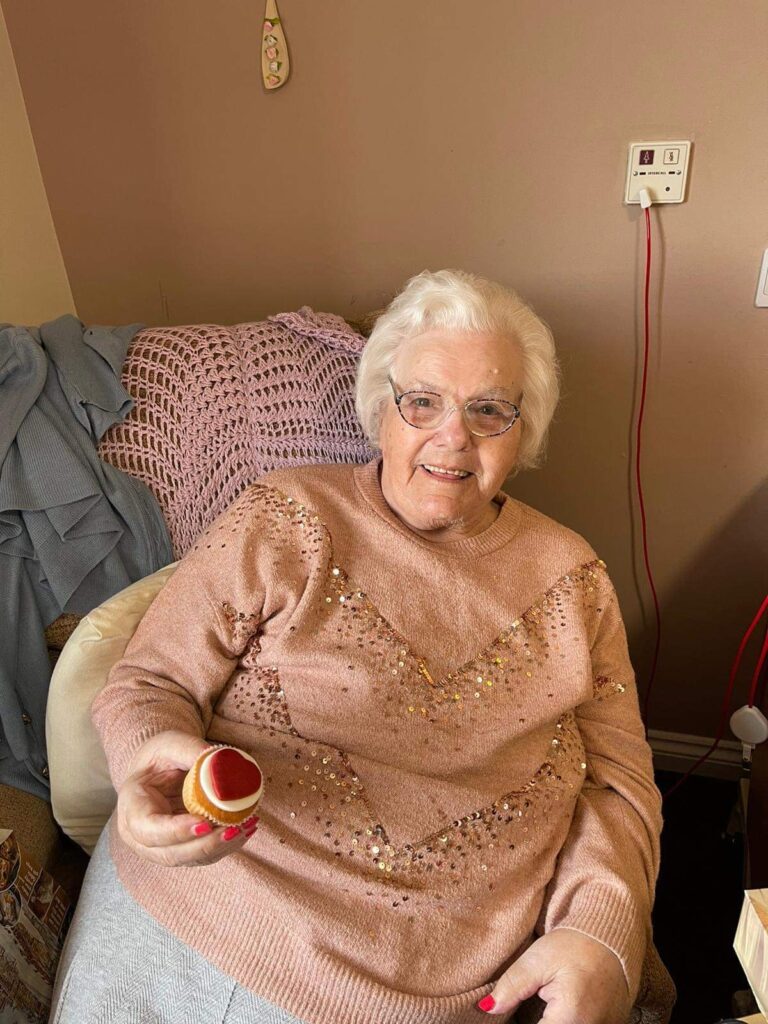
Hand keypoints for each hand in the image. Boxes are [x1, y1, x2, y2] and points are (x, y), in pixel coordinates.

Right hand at [116, 730, 258, 866]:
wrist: (157, 771)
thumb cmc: (160, 756)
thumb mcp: (169, 743)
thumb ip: (189, 750)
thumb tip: (219, 760)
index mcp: (132, 808)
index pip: (149, 829)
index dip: (176, 832)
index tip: (205, 824)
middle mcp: (140, 836)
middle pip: (171, 853)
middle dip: (206, 845)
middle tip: (235, 829)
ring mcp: (159, 848)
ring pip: (190, 858)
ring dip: (221, 847)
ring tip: (247, 826)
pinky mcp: (180, 850)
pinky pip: (203, 855)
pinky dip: (225, 846)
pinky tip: (245, 829)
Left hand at [477, 930, 630, 1023]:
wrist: (613, 937)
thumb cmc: (576, 945)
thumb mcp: (538, 959)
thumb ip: (512, 986)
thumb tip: (487, 1008)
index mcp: (571, 1018)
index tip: (505, 1018)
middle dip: (534, 1023)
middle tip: (523, 1010)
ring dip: (547, 1023)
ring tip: (539, 1010)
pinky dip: (562, 1022)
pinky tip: (552, 1012)